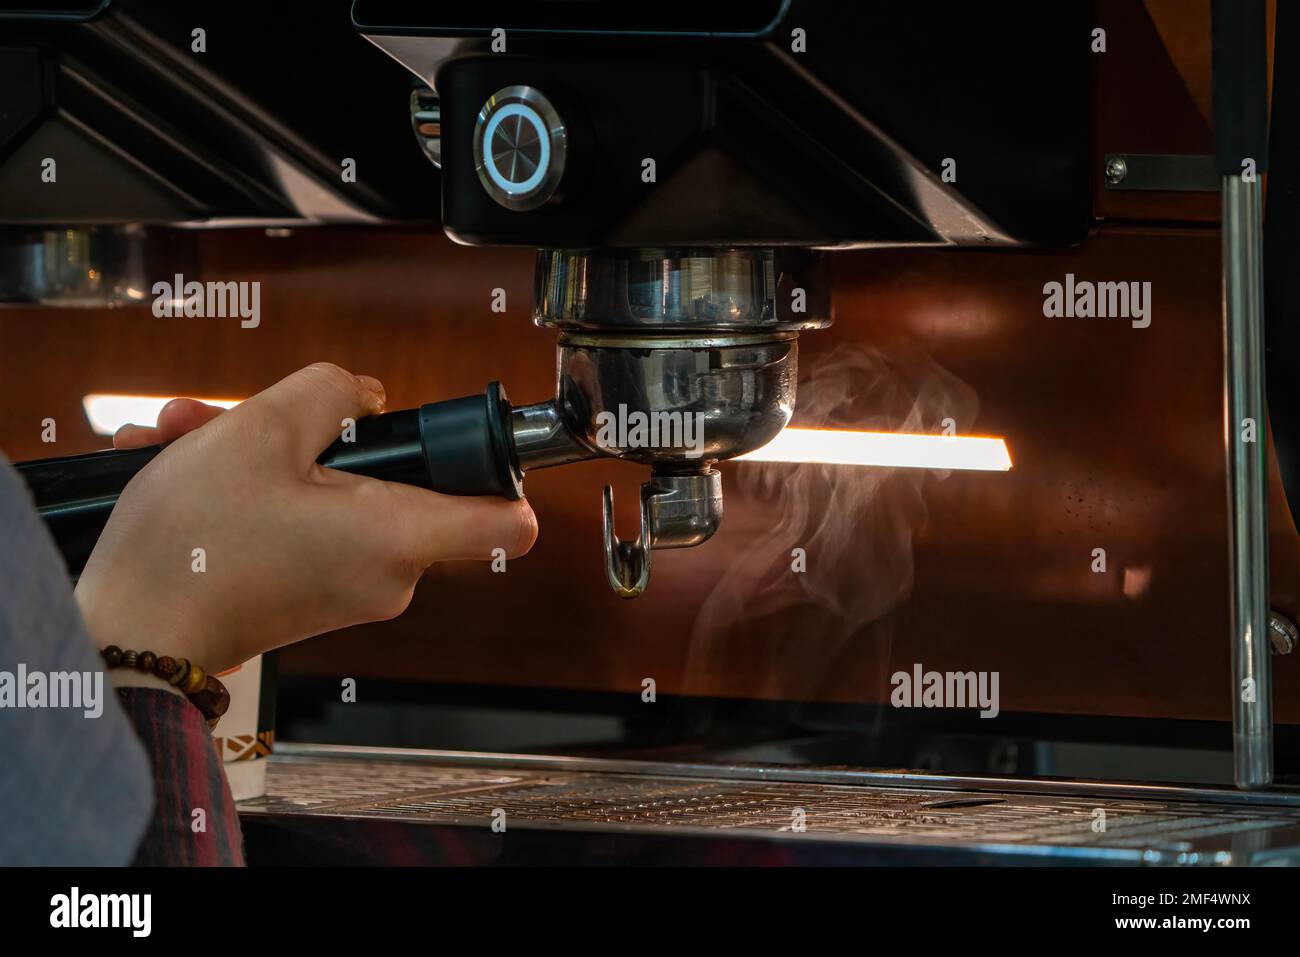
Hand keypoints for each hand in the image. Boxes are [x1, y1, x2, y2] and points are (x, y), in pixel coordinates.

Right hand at [75, 363, 537, 673]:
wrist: (125, 639)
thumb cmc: (193, 546)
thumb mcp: (259, 430)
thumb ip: (330, 393)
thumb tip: (365, 397)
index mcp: (398, 538)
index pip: (507, 522)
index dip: (500, 473)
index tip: (474, 442)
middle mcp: (388, 577)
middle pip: (392, 482)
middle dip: (318, 439)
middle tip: (246, 417)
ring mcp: (348, 592)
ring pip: (333, 496)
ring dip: (267, 457)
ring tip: (189, 437)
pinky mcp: (309, 598)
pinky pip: (304, 527)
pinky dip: (254, 495)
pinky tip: (186, 468)